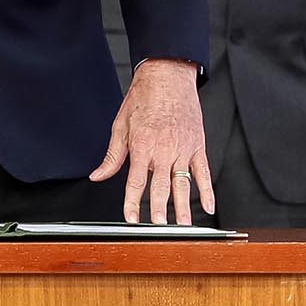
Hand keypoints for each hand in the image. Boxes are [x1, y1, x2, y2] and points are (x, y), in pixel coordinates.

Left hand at [87, 57, 213, 223]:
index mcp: (142, 145)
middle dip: (160, 210)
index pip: (135, 181)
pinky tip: (207, 206)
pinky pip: (203, 171)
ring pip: (183, 183)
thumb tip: (98, 175)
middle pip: (161, 186)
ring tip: (183, 226)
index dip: (132, 203)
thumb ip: (112, 155)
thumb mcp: (121, 125)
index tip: (130, 219)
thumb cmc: (144, 97)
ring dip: (183, 206)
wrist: (168, 76)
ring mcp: (183, 148)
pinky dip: (206, 190)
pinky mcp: (197, 145)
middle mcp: (164, 149)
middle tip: (159, 229)